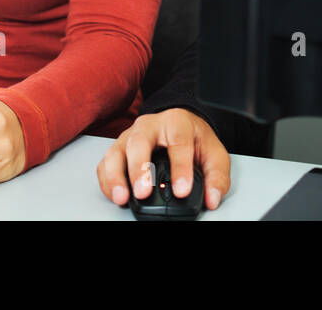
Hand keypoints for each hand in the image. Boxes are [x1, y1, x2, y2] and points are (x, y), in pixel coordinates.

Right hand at [97, 108, 229, 209]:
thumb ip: (216, 177)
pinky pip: (105, 163)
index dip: (180, 168)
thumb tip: (212, 199)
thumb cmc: (194, 139)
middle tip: (143, 192)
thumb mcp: (213, 154)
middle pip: (139, 142)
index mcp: (177, 122)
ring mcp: (130, 136)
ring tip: (123, 197)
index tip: (181, 191)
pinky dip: (107, 180)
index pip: (178, 142)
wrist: (179, 125)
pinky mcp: (118, 149)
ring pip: (117, 152)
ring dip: (117, 176)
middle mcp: (149, 125)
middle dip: (140, 169)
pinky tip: (115, 195)